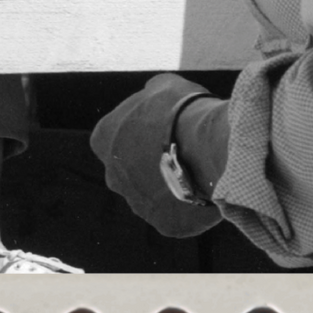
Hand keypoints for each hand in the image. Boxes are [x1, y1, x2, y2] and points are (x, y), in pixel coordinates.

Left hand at [89, 73, 223, 237]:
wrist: (208, 146)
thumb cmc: (183, 110)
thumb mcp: (161, 87)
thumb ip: (148, 96)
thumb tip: (151, 96)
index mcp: (104, 140)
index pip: (115, 139)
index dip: (139, 134)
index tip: (161, 132)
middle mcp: (113, 176)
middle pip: (129, 172)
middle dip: (149, 166)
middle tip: (178, 155)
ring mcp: (138, 204)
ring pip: (152, 197)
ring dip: (168, 188)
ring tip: (196, 174)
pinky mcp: (164, 225)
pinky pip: (176, 216)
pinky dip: (189, 206)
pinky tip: (204, 192)